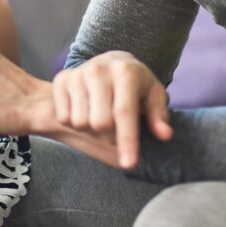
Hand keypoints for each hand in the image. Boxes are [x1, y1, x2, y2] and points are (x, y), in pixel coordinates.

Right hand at [51, 51, 172, 168]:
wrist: (105, 62)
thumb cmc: (134, 84)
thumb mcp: (152, 94)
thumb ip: (158, 115)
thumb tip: (164, 135)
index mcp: (125, 72)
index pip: (124, 112)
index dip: (127, 140)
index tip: (129, 164)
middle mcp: (98, 70)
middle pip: (100, 123)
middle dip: (109, 134)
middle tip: (115, 126)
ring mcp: (77, 74)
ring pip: (80, 122)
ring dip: (90, 129)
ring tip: (99, 114)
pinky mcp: (61, 80)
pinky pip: (64, 118)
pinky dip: (74, 121)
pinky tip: (84, 109)